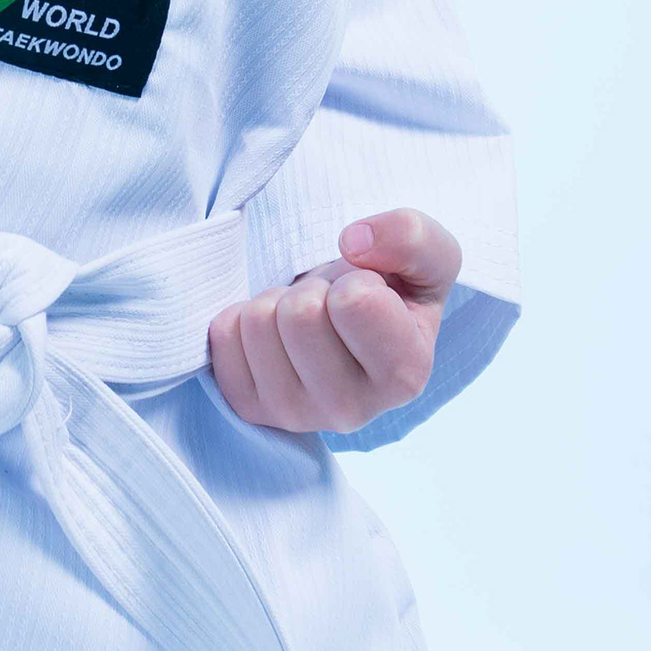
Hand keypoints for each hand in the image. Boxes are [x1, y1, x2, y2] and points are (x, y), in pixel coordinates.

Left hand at [206, 209, 460, 433]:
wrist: (346, 322)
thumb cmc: (391, 290)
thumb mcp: (426, 255)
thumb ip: (412, 236)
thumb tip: (353, 242)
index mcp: (404, 376)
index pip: (356, 302)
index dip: (356, 278)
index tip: (367, 292)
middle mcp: (352, 410)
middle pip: (300, 314)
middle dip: (312, 288)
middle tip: (329, 302)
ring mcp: (295, 414)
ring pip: (258, 321)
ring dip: (278, 300)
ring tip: (305, 318)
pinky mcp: (249, 407)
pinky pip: (224, 335)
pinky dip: (244, 316)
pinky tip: (275, 334)